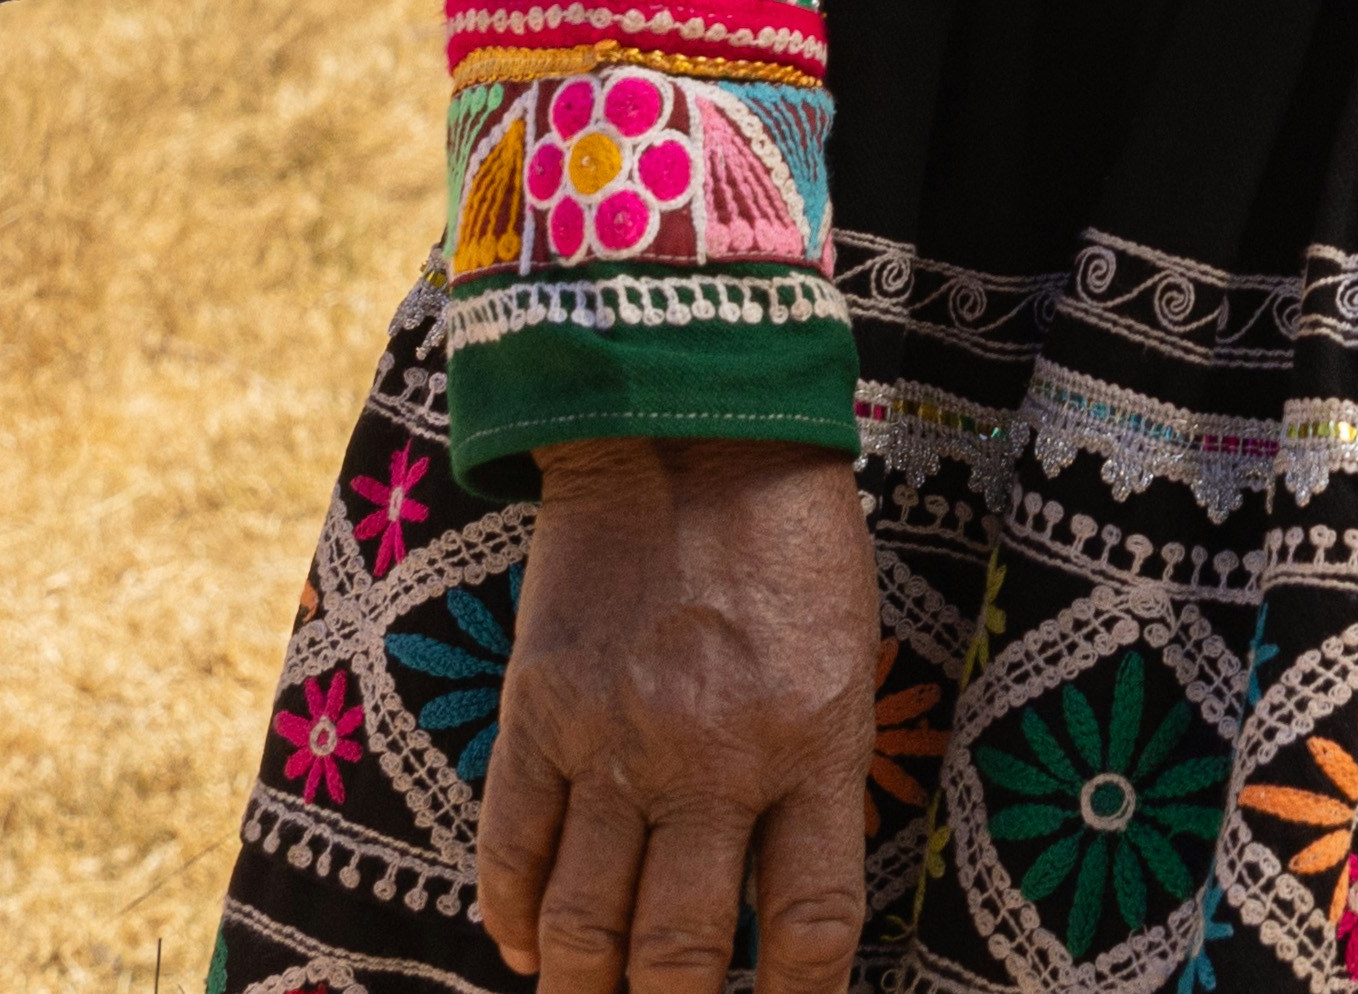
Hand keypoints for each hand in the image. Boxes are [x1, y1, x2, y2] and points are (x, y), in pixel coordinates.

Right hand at [477, 436, 883, 993]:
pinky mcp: (539, 708)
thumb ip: (816, 778)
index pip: (813, 925)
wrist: (686, 420)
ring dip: (585, 989)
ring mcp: (617, 739)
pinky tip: (526, 949)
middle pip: (683, 953)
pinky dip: (513, 918)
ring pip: (586, 924)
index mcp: (816, 745)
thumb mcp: (844, 660)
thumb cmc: (792, 542)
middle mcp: (715, 760)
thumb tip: (777, 904)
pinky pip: (513, 849)